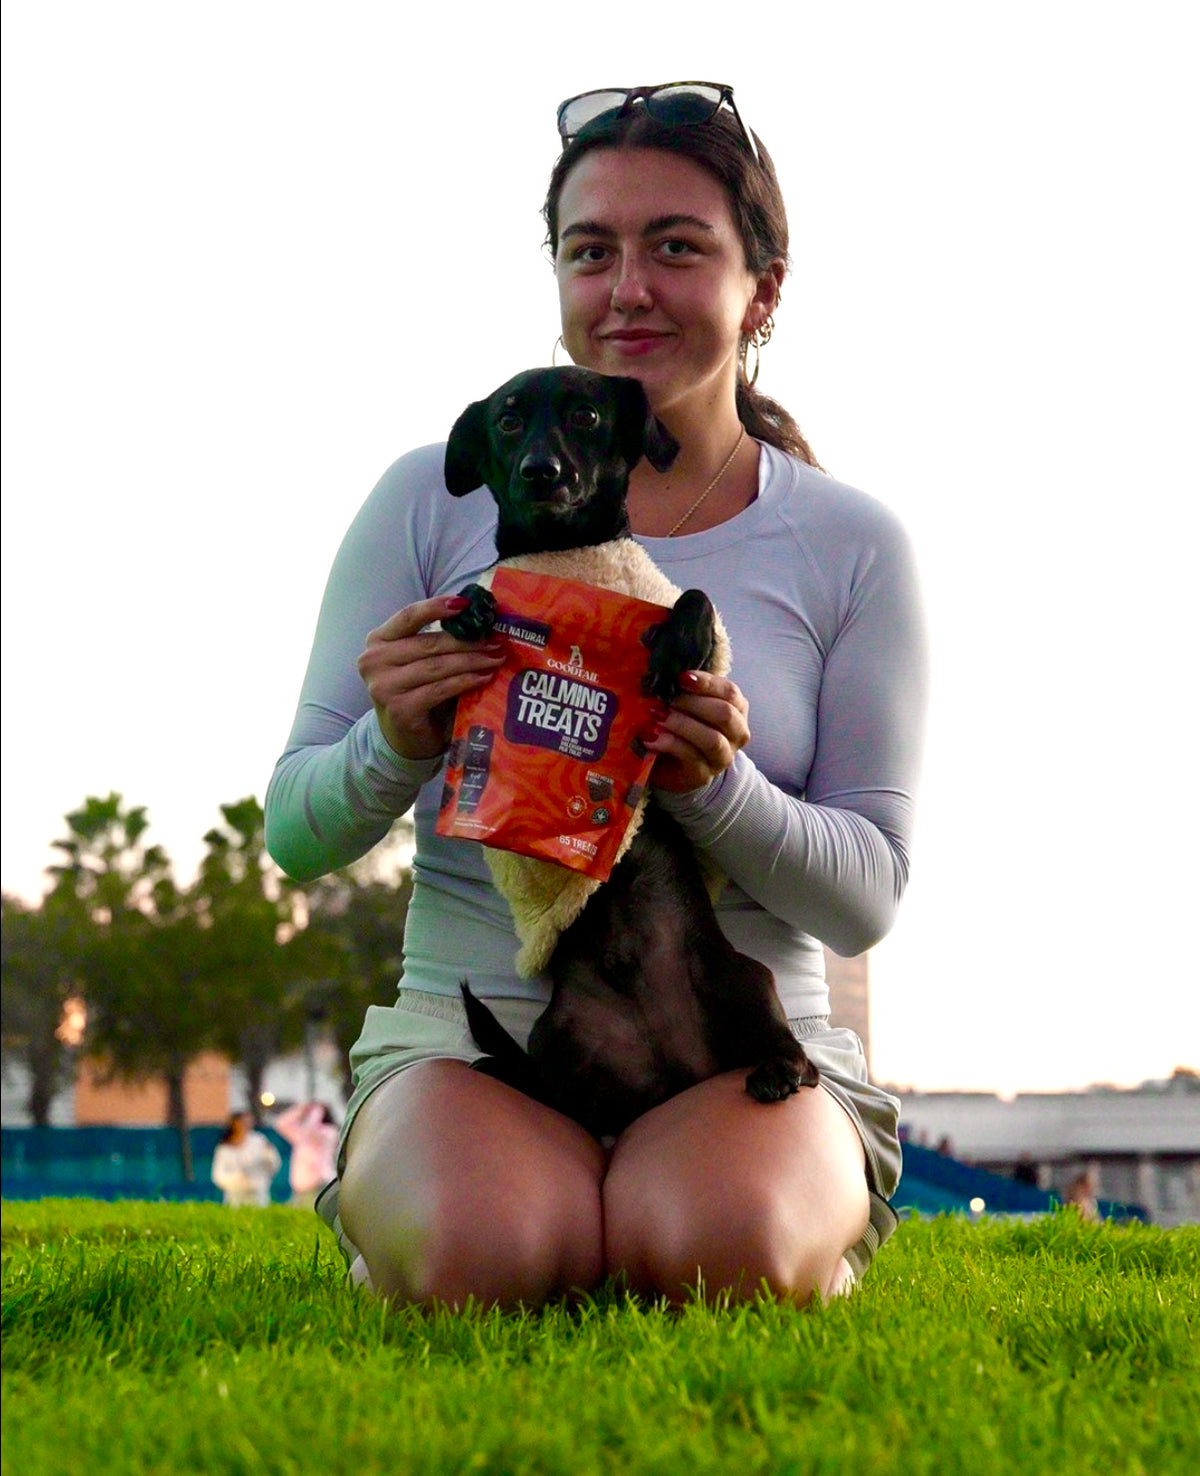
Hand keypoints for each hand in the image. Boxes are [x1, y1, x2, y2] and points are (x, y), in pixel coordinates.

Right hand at [357, 594, 506, 759]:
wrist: (404, 738)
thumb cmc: (417, 693)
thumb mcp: (420, 661)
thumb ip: (438, 641)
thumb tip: (481, 622)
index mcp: (378, 640)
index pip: (408, 616)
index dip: (436, 607)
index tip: (466, 604)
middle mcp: (374, 661)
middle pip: (428, 643)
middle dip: (467, 641)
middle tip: (496, 640)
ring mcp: (384, 686)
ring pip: (436, 666)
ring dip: (471, 661)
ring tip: (496, 658)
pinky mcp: (400, 709)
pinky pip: (440, 689)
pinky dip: (465, 681)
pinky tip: (484, 677)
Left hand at [642, 670, 750, 793]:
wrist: (672, 766)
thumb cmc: (682, 728)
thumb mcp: (687, 705)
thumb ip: (685, 690)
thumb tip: (667, 671)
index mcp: (737, 710)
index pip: (730, 692)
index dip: (707, 683)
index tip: (681, 677)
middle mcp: (737, 734)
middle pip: (725, 714)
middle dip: (693, 703)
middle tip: (667, 699)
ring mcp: (722, 757)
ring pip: (711, 739)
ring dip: (682, 724)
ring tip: (657, 716)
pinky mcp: (703, 774)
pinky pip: (690, 756)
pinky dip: (667, 743)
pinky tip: (649, 737)